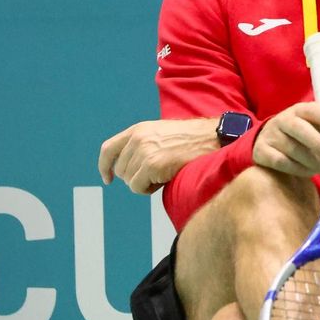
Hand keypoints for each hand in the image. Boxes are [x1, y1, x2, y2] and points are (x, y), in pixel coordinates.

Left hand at [99, 117, 219, 193]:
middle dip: (136, 177)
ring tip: (164, 173)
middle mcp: (137, 139)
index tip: (108, 178)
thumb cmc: (194, 140)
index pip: (108, 149)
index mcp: (138, 130)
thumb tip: (131, 166)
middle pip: (121, 170)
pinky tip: (165, 179)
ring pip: (129, 181)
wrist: (214, 138)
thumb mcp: (163, 134)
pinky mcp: (151, 165)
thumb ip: (144, 144)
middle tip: (158, 173)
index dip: (105, 166)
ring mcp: (143, 152)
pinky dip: (149, 189)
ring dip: (145, 183)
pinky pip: (138, 188)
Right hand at [251, 103, 319, 177]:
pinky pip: (280, 161)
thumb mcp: (319, 128)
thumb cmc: (303, 135)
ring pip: (291, 148)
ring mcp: (271, 135)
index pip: (314, 110)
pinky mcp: (261, 152)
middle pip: (299, 128)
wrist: (270, 143)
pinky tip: (308, 172)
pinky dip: (296, 168)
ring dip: (310, 160)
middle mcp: (283, 120)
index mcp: (300, 110)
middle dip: (317, 141)